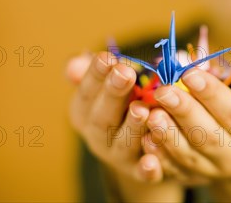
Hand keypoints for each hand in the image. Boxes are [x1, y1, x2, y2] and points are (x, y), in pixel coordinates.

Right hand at [67, 51, 164, 182]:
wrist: (141, 143)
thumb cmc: (125, 99)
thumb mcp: (109, 81)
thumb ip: (96, 70)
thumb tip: (77, 60)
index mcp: (85, 112)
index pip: (86, 92)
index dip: (95, 75)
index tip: (107, 57)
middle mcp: (98, 136)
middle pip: (102, 117)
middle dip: (113, 94)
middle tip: (125, 73)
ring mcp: (118, 156)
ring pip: (123, 143)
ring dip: (131, 127)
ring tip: (141, 109)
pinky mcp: (140, 172)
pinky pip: (142, 173)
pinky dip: (146, 168)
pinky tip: (153, 161)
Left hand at [142, 68, 230, 199]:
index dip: (211, 94)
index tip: (189, 73)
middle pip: (208, 136)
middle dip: (184, 112)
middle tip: (163, 90)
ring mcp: (212, 170)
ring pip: (188, 155)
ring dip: (168, 135)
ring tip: (151, 113)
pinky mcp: (191, 177)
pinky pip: (173, 170)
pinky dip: (158, 156)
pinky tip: (145, 138)